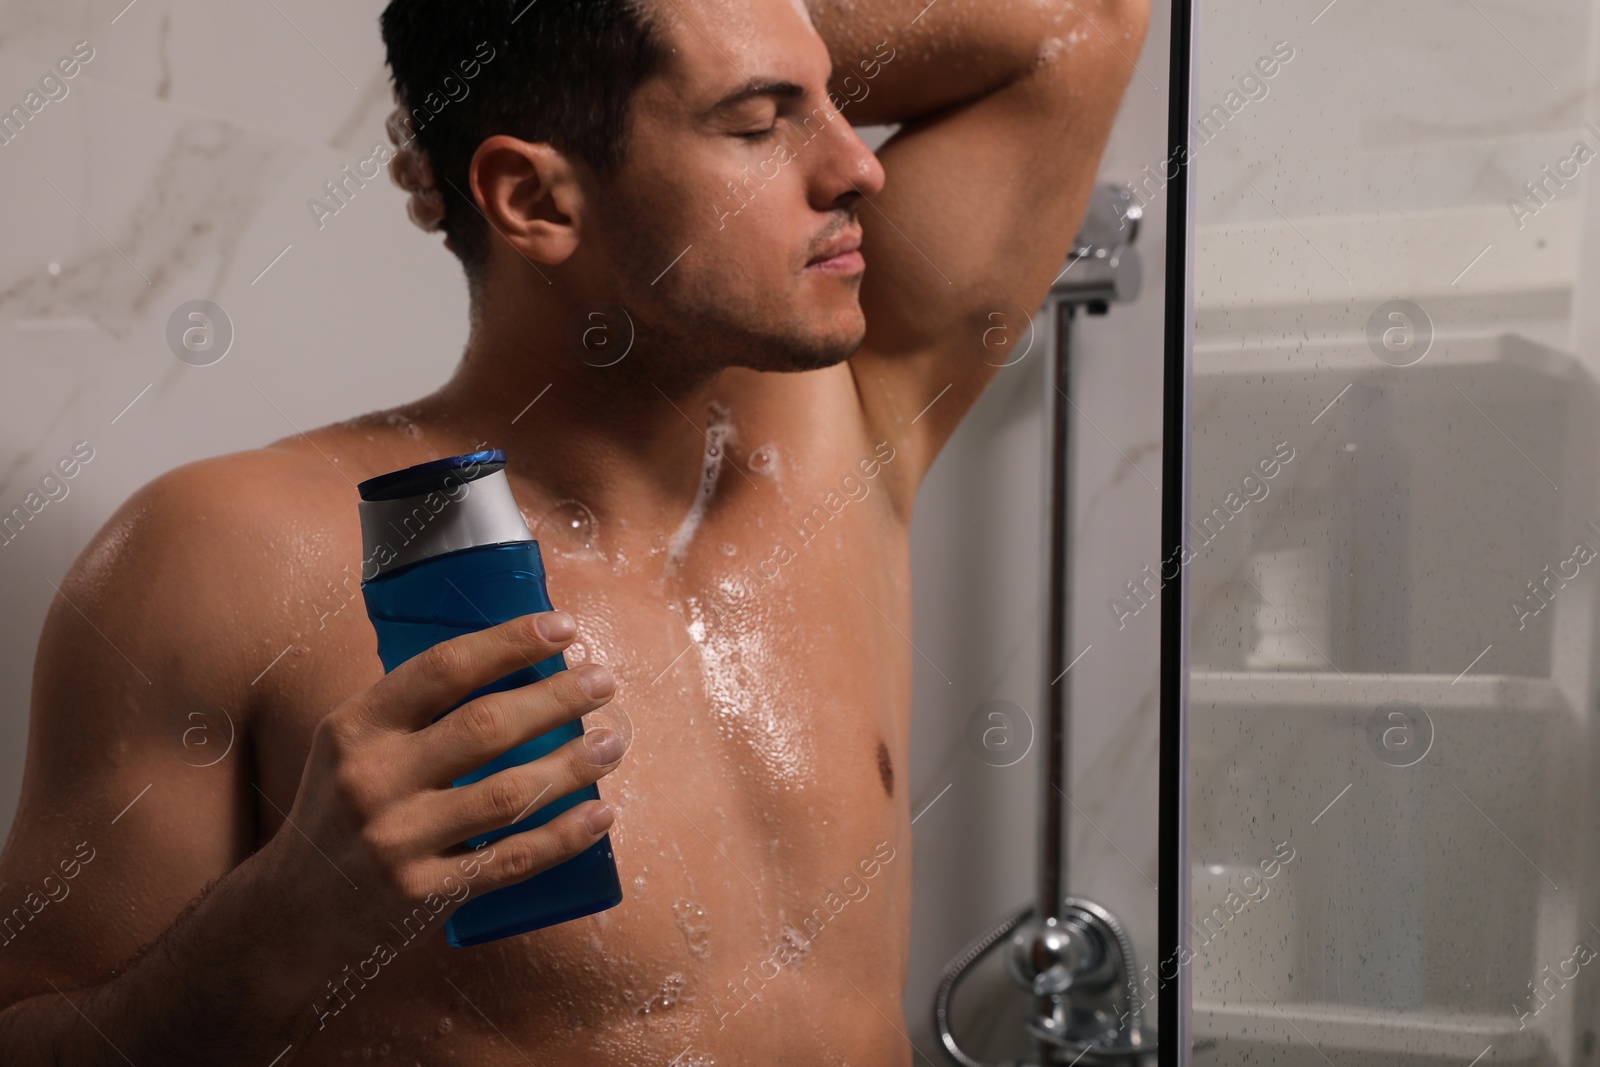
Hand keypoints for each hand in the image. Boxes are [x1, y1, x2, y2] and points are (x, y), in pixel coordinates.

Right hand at [272, 610, 623, 950]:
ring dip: (572, 766)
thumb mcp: (351, 744)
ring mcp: (397, 840)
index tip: (563, 629)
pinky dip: (562, 837)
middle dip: (557, 699)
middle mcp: (374, 779)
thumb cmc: (341, 808)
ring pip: (507, 794)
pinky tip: (600, 814)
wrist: (293, 908)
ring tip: (612, 743)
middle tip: (604, 682)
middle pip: (486, 727)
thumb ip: (412, 706)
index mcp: (357, 726)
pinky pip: (509, 860)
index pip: (444, 669)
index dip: (511, 643)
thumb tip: (512, 657)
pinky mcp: (423, 894)